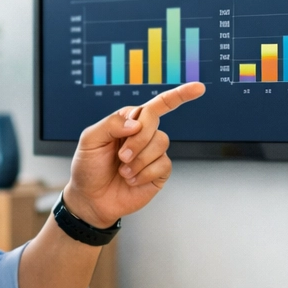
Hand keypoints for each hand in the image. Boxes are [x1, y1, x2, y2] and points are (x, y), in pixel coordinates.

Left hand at [66, 81, 204, 225]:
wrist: (91, 199)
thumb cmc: (89, 168)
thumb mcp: (90, 140)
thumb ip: (111, 124)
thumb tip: (137, 123)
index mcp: (129, 121)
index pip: (156, 105)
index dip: (179, 95)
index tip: (198, 89)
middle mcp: (144, 134)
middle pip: (155, 123)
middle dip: (137, 140)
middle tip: (121, 156)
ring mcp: (153, 153)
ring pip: (161, 143)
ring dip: (139, 160)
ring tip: (124, 170)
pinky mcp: (159, 172)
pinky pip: (163, 165)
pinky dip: (144, 174)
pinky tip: (132, 180)